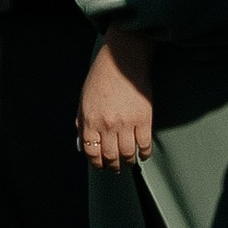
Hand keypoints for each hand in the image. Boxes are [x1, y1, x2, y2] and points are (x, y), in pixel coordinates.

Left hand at [77, 27, 155, 166]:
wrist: (122, 60)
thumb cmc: (101, 78)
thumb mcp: (84, 99)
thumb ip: (82, 122)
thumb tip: (83, 143)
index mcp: (90, 119)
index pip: (91, 152)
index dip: (96, 163)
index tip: (101, 166)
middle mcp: (107, 125)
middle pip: (110, 157)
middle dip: (113, 166)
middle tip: (116, 167)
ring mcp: (126, 123)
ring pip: (128, 155)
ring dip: (128, 162)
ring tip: (129, 162)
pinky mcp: (144, 120)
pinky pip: (145, 146)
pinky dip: (144, 154)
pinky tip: (143, 154)